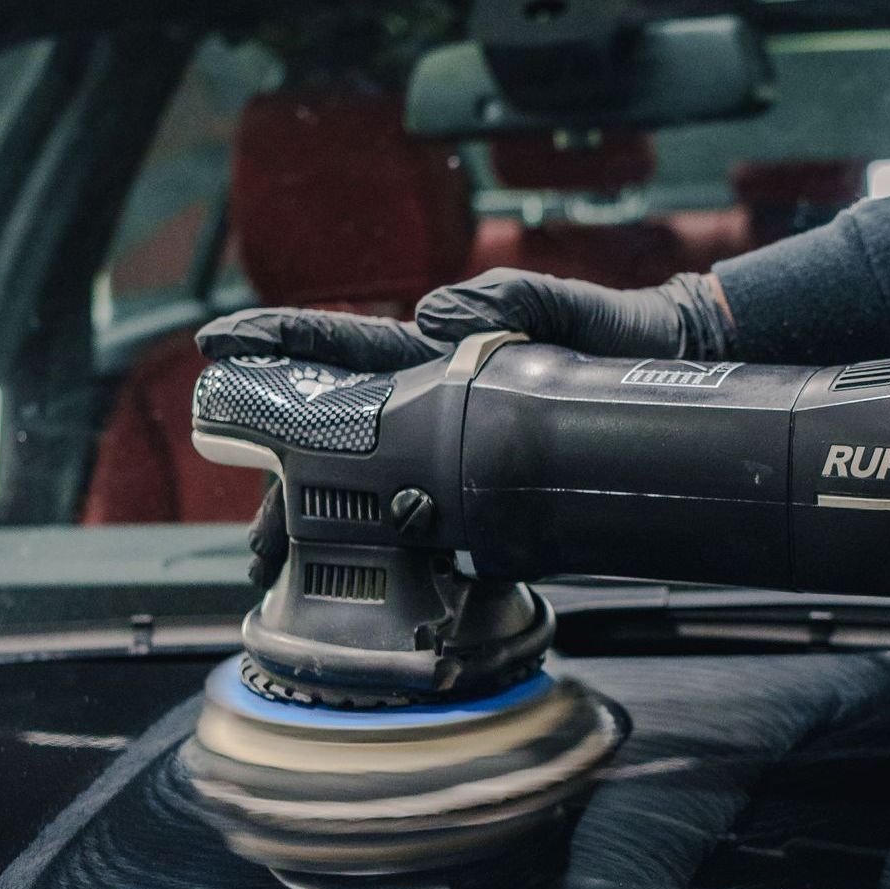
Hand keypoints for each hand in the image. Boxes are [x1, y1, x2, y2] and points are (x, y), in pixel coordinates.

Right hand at [199, 269, 735, 588]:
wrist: (673, 367)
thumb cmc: (616, 329)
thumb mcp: (563, 305)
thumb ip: (505, 298)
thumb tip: (431, 313)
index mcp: (434, 352)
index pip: (340, 350)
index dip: (275, 348)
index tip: (215, 348)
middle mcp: (433, 403)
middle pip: (334, 442)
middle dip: (282, 486)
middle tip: (253, 541)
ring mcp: (459, 448)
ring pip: (371, 491)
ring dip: (323, 531)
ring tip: (284, 574)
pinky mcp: (496, 486)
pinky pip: (434, 521)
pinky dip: (396, 555)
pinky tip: (373, 589)